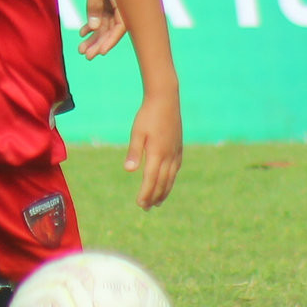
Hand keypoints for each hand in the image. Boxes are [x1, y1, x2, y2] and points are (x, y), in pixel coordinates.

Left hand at [76, 0, 127, 58]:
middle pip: (113, 26)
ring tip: (81, 49)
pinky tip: (82, 33)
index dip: (111, 40)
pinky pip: (100, 11)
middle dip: (100, 41)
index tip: (101, 53)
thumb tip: (95, 28)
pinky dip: (92, 22)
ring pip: (105, 20)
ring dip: (95, 35)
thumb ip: (95, 5)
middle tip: (87, 56)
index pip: (122, 25)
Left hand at [124, 91, 181, 208]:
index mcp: (157, 153)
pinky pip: (176, 168)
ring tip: (158, 202)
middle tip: (146, 208)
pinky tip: (168, 182)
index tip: (140, 204)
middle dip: (154, 196)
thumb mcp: (137, 132)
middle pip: (162, 182)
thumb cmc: (148, 114)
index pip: (150, 179)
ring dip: (164, 191)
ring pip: (171, 177)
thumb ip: (134, 151)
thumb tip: (128, 170)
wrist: (165, 98)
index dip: (145, 193)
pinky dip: (171, 179)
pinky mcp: (179, 147)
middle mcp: (169, 155)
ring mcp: (175, 151)